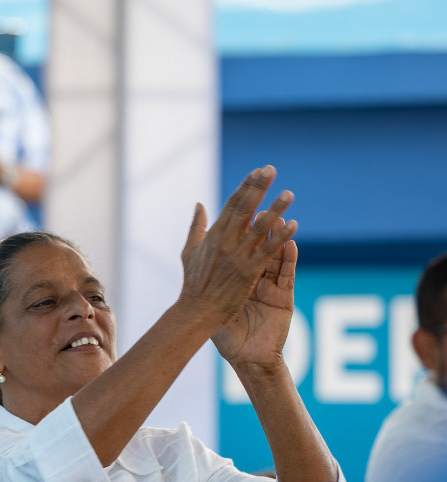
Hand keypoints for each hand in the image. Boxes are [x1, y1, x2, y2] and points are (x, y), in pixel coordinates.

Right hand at [178, 166, 296, 333]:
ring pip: (260, 227)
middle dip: (259, 187)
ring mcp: (237, 257)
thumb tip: (199, 204)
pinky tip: (293, 225)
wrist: (195, 311)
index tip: (258, 171)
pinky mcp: (248, 272)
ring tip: (289, 193)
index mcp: (213, 235)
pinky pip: (268, 251)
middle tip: (271, 169)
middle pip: (245, 209)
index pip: (232, 204)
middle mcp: (225, 242)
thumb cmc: (192, 284)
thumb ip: (196, 226)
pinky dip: (280, 237)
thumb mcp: (189, 251)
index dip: (246, 186)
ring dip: (275, 209)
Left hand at [212, 216, 296, 369]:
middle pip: (260, 244)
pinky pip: (287, 273)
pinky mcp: (284, 296)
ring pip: (275, 254)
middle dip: (261, 220)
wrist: (245, 357)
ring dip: (277, 234)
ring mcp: (271, 285)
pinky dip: (288, 257)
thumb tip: (197, 254)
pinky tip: (289, 240)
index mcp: (239, 275)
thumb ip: (208, 276)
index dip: (241, 224)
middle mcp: (257, 276)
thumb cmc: (227, 332)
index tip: (238, 202)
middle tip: (262, 199)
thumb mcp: (213, 300)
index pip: (241, 244)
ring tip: (278, 214)